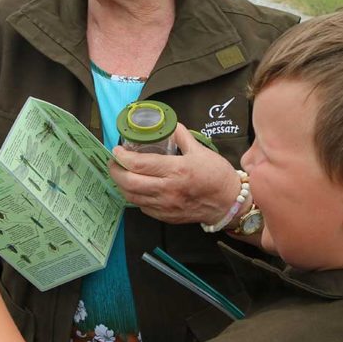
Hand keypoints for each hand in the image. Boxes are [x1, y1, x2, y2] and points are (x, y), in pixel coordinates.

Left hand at [108, 123, 240, 224]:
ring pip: (132, 197)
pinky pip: (143, 207)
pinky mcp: (167, 216)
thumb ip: (181, 135)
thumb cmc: (217, 176)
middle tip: (114, 162)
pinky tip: (137, 188)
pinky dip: (135, 196)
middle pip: (129, 183)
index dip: (123, 157)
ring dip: (122, 185)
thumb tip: (168, 124)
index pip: (140, 164)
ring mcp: (166, 206)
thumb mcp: (200, 150)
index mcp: (176, 170)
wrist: (228, 203)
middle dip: (115, 171)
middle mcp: (168, 190)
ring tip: (121, 173)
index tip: (117, 150)